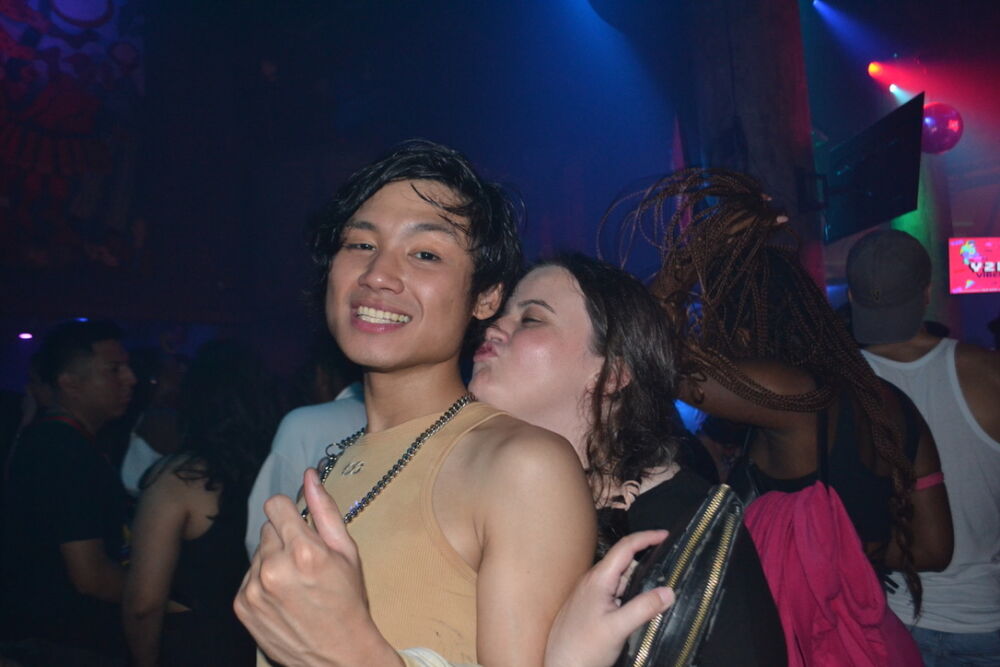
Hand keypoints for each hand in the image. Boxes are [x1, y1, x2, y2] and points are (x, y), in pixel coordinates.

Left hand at [234, 469, 401, 666]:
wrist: (338, 656)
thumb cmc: (348, 602)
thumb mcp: (347, 552)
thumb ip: (325, 511)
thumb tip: (310, 475)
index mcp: (303, 550)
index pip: (276, 506)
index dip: (289, 512)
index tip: (299, 524)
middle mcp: (274, 568)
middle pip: (267, 529)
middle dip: (284, 539)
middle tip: (305, 563)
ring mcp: (254, 589)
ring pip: (257, 553)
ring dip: (272, 561)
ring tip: (295, 584)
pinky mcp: (242, 605)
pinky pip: (248, 576)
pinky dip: (262, 582)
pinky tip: (282, 598)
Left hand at [544, 531, 674, 666]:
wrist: (562, 666)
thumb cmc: (583, 648)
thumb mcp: (617, 628)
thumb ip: (643, 608)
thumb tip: (668, 591)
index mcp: (598, 579)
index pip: (625, 548)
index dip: (646, 537)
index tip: (665, 535)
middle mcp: (592, 581)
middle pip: (623, 560)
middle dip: (645, 555)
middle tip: (669, 557)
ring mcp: (590, 593)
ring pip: (619, 577)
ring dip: (638, 575)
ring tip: (660, 578)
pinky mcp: (591, 606)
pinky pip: (614, 590)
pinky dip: (630, 589)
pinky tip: (639, 600)